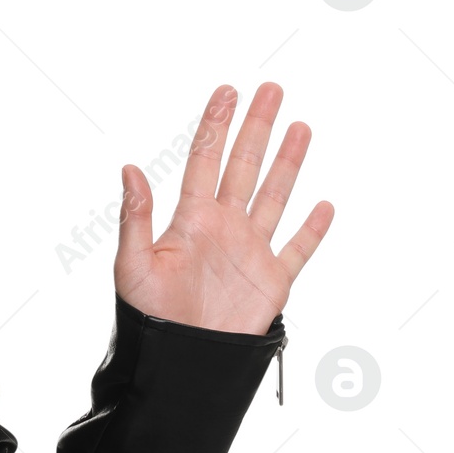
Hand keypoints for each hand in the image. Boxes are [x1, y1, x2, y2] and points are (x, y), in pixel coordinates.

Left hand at [113, 82, 332, 334]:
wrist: (179, 363)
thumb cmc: (147, 317)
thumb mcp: (133, 264)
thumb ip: (136, 216)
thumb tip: (130, 168)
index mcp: (189, 220)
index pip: (205, 160)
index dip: (216, 126)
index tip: (227, 91)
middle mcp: (222, 228)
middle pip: (243, 166)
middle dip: (257, 127)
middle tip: (271, 89)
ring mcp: (249, 252)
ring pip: (274, 196)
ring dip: (287, 163)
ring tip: (300, 126)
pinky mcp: (272, 282)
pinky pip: (297, 250)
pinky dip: (312, 230)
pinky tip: (324, 205)